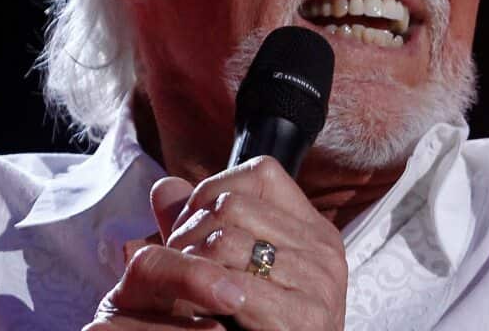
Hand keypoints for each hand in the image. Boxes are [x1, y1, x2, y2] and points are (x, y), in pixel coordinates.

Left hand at [84, 156, 347, 330]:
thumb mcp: (234, 267)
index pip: (260, 173)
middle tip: (175, 259)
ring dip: (189, 263)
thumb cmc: (260, 324)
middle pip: (233, 205)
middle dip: (189, 230)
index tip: (190, 225)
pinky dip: (205, 294)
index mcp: (314, 228)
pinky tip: (199, 306)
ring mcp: (319, 282)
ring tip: (182, 284)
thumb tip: (163, 187)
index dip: (213, 191)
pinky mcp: (305, 318)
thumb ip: (201, 227)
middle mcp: (324, 248)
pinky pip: (234, 287)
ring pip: (225, 241)